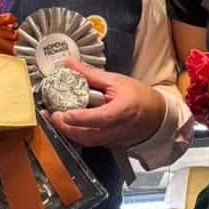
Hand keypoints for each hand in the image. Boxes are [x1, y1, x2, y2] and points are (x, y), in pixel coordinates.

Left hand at [45, 58, 165, 148]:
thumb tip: (68, 64)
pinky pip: (90, 142)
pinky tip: (69, 125)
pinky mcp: (109, 145)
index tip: (60, 111)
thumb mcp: (115, 81)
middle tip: (51, 114)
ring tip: (55, 118)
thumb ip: (90, 75)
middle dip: (64, 127)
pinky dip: (77, 134)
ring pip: (85, 141)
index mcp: (119, 112)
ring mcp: (112, 141)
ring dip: (67, 132)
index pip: (95, 118)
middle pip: (85, 135)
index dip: (76, 117)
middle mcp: (115, 130)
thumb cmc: (139, 97)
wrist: (157, 116)